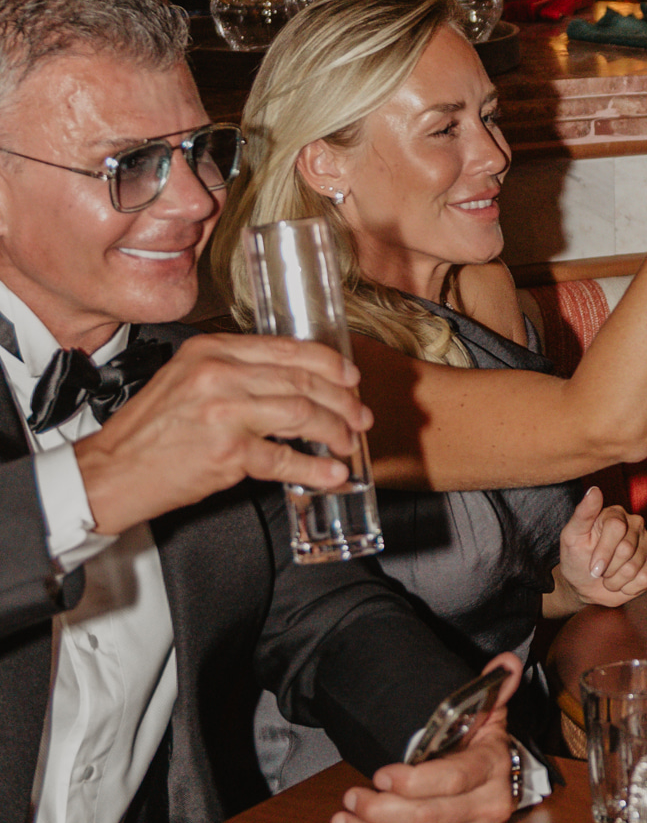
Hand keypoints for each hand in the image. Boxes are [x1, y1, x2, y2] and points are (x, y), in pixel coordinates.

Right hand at [75, 333, 366, 539]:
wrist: (111, 471)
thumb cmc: (148, 431)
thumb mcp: (185, 379)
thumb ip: (232, 372)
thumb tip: (288, 380)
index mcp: (211, 351)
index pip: (285, 349)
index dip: (327, 363)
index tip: (349, 377)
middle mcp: (219, 375)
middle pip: (301, 380)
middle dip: (340, 399)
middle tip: (358, 415)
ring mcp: (224, 413)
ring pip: (301, 413)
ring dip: (334, 430)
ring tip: (347, 442)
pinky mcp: (227, 452)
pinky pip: (285, 458)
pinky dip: (315, 468)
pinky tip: (331, 473)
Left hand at [333, 656, 521, 822]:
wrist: (491, 783)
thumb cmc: (477, 746)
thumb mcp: (485, 714)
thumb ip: (492, 689)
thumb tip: (505, 663)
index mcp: (495, 767)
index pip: (454, 779)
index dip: (414, 782)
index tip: (380, 774)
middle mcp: (491, 809)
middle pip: (428, 818)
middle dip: (379, 811)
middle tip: (349, 797)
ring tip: (340, 821)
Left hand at [555, 486, 646, 607]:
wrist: (586, 585)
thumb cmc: (577, 558)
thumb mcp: (572, 536)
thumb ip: (583, 513)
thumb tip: (594, 490)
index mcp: (615, 514)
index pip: (616, 528)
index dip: (604, 552)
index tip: (593, 567)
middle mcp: (635, 524)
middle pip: (627, 549)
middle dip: (609, 568)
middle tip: (600, 572)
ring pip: (635, 567)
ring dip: (616, 580)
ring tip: (609, 577)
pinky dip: (631, 587)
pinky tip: (623, 583)